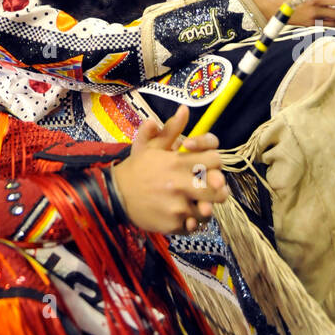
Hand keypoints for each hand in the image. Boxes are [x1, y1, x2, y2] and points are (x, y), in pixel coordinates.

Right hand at [112, 105, 227, 234]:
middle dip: (218, 188)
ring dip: (205, 206)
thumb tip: (185, 109)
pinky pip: (195, 226)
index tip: (207, 165)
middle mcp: (179, 184)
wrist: (115, 195)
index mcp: (176, 162)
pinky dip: (192, 222)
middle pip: (218, 188)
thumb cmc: (137, 168)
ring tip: (196, 203)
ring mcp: (177, 207)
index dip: (215, 162)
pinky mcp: (173, 225)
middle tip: (211, 188)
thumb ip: (171, 129)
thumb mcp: (152, 145)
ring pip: (208, 210)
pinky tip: (184, 215)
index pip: (214, 159)